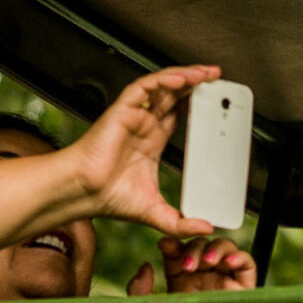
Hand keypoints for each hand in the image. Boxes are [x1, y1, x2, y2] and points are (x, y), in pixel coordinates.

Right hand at [67, 65, 222, 235]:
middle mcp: (144, 124)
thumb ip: (181, 222)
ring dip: (184, 76)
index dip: (197, 103)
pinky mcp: (122, 110)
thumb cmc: (107, 197)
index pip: (179, 113)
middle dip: (196, 82)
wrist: (84, 192)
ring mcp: (134, 115)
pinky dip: (162, 80)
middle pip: (174, 94)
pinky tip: (180, 79)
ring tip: (205, 73)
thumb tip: (205, 228)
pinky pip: (144, 87)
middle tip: (217, 77)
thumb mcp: (156, 212)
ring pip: (162, 86)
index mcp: (152, 140)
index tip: (218, 101)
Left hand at [129, 236, 256, 302]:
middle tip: (187, 265)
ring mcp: (225, 278)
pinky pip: (247, 262)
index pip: (178, 250)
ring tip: (207, 261)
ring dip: (215, 249)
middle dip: (192, 249)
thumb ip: (139, 292)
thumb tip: (146, 267)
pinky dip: (238, 256)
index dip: (173, 243)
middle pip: (200, 244)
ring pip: (224, 247)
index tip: (165, 246)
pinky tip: (227, 263)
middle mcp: (204, 274)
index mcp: (181, 278)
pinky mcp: (245, 286)